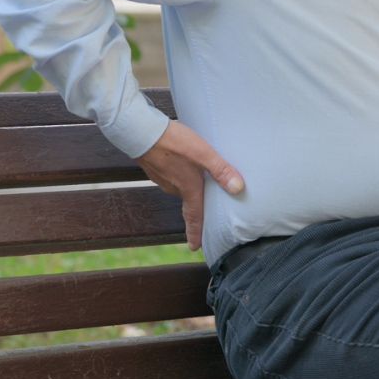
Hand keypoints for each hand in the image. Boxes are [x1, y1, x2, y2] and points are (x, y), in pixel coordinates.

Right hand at [136, 120, 244, 250]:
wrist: (140, 131)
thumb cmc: (173, 142)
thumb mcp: (202, 153)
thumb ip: (220, 170)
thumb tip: (238, 189)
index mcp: (188, 188)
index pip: (194, 216)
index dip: (196, 232)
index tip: (195, 247)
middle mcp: (174, 187)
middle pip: (189, 202)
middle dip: (196, 210)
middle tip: (203, 217)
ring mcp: (162, 178)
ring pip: (180, 188)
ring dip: (188, 190)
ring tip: (198, 188)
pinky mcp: (156, 168)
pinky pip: (172, 177)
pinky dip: (179, 177)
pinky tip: (183, 168)